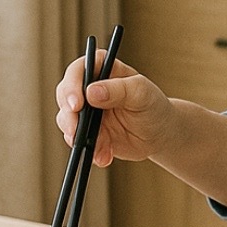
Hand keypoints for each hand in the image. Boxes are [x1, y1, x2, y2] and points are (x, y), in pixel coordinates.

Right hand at [53, 54, 175, 167]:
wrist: (160, 134)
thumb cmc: (154, 106)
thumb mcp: (142, 94)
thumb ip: (119, 90)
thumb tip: (91, 92)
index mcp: (104, 71)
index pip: (79, 69)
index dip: (72, 84)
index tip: (77, 104)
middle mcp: (90, 88)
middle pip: (65, 95)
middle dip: (68, 115)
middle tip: (76, 131)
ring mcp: (86, 111)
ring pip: (66, 120)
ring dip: (77, 136)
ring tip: (100, 146)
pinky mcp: (87, 131)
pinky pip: (78, 141)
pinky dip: (90, 150)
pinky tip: (105, 156)